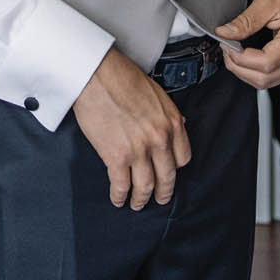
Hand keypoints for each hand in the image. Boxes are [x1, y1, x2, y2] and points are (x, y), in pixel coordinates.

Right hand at [70, 46, 192, 208]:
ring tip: (138, 204)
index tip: (169, 172)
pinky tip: (118, 199)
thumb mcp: (156, 93)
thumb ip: (165, 115)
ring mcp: (139, 151)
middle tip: (160, 197)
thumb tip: (171, 126)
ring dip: (142, 199)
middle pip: (167, 177)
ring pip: (145, 187)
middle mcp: (160, 140)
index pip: (182, 158)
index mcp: (172, 122)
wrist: (96, 75)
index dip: (175, 169)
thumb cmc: (121, 77)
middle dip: (163, 192)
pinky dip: (120, 196)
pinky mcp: (117, 157)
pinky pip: (121, 185)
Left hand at [215, 0, 279, 88]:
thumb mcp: (266, 1)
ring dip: (246, 71)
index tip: (227, 44)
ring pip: (267, 81)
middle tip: (227, 47)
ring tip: (234, 51)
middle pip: (265, 78)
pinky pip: (273, 76)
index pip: (265, 63)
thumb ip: (244, 21)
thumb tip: (225, 34)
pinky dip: (256, 70)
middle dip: (239, 66)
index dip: (240, 58)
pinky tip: (246, 56)